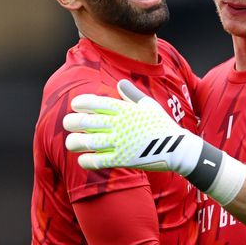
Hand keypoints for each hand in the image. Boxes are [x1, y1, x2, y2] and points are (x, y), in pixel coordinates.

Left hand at [63, 79, 203, 174]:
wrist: (177, 149)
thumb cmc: (162, 125)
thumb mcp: (149, 105)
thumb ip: (132, 94)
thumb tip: (120, 83)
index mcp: (125, 110)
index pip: (98, 103)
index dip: (82, 103)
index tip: (75, 105)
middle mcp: (120, 125)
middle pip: (88, 121)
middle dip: (73, 122)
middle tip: (68, 123)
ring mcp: (120, 143)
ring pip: (89, 141)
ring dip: (75, 142)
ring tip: (70, 143)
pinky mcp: (122, 160)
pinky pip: (98, 161)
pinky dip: (87, 160)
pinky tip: (82, 159)